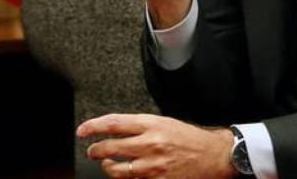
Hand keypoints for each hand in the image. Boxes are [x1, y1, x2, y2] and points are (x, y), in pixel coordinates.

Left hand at [77, 113, 235, 178]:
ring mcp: (154, 166)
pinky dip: (126, 178)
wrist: (214, 156)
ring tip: (105, 163)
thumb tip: (113, 129)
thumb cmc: (189, 138)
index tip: (82, 130)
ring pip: (118, 169)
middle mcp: (151, 144)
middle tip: (91, 150)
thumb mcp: (163, 122)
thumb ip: (139, 126)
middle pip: (111, 147)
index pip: (113, 123)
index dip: (93, 127)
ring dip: (107, 167)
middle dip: (95, 150)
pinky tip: (126, 174)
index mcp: (151, 125)